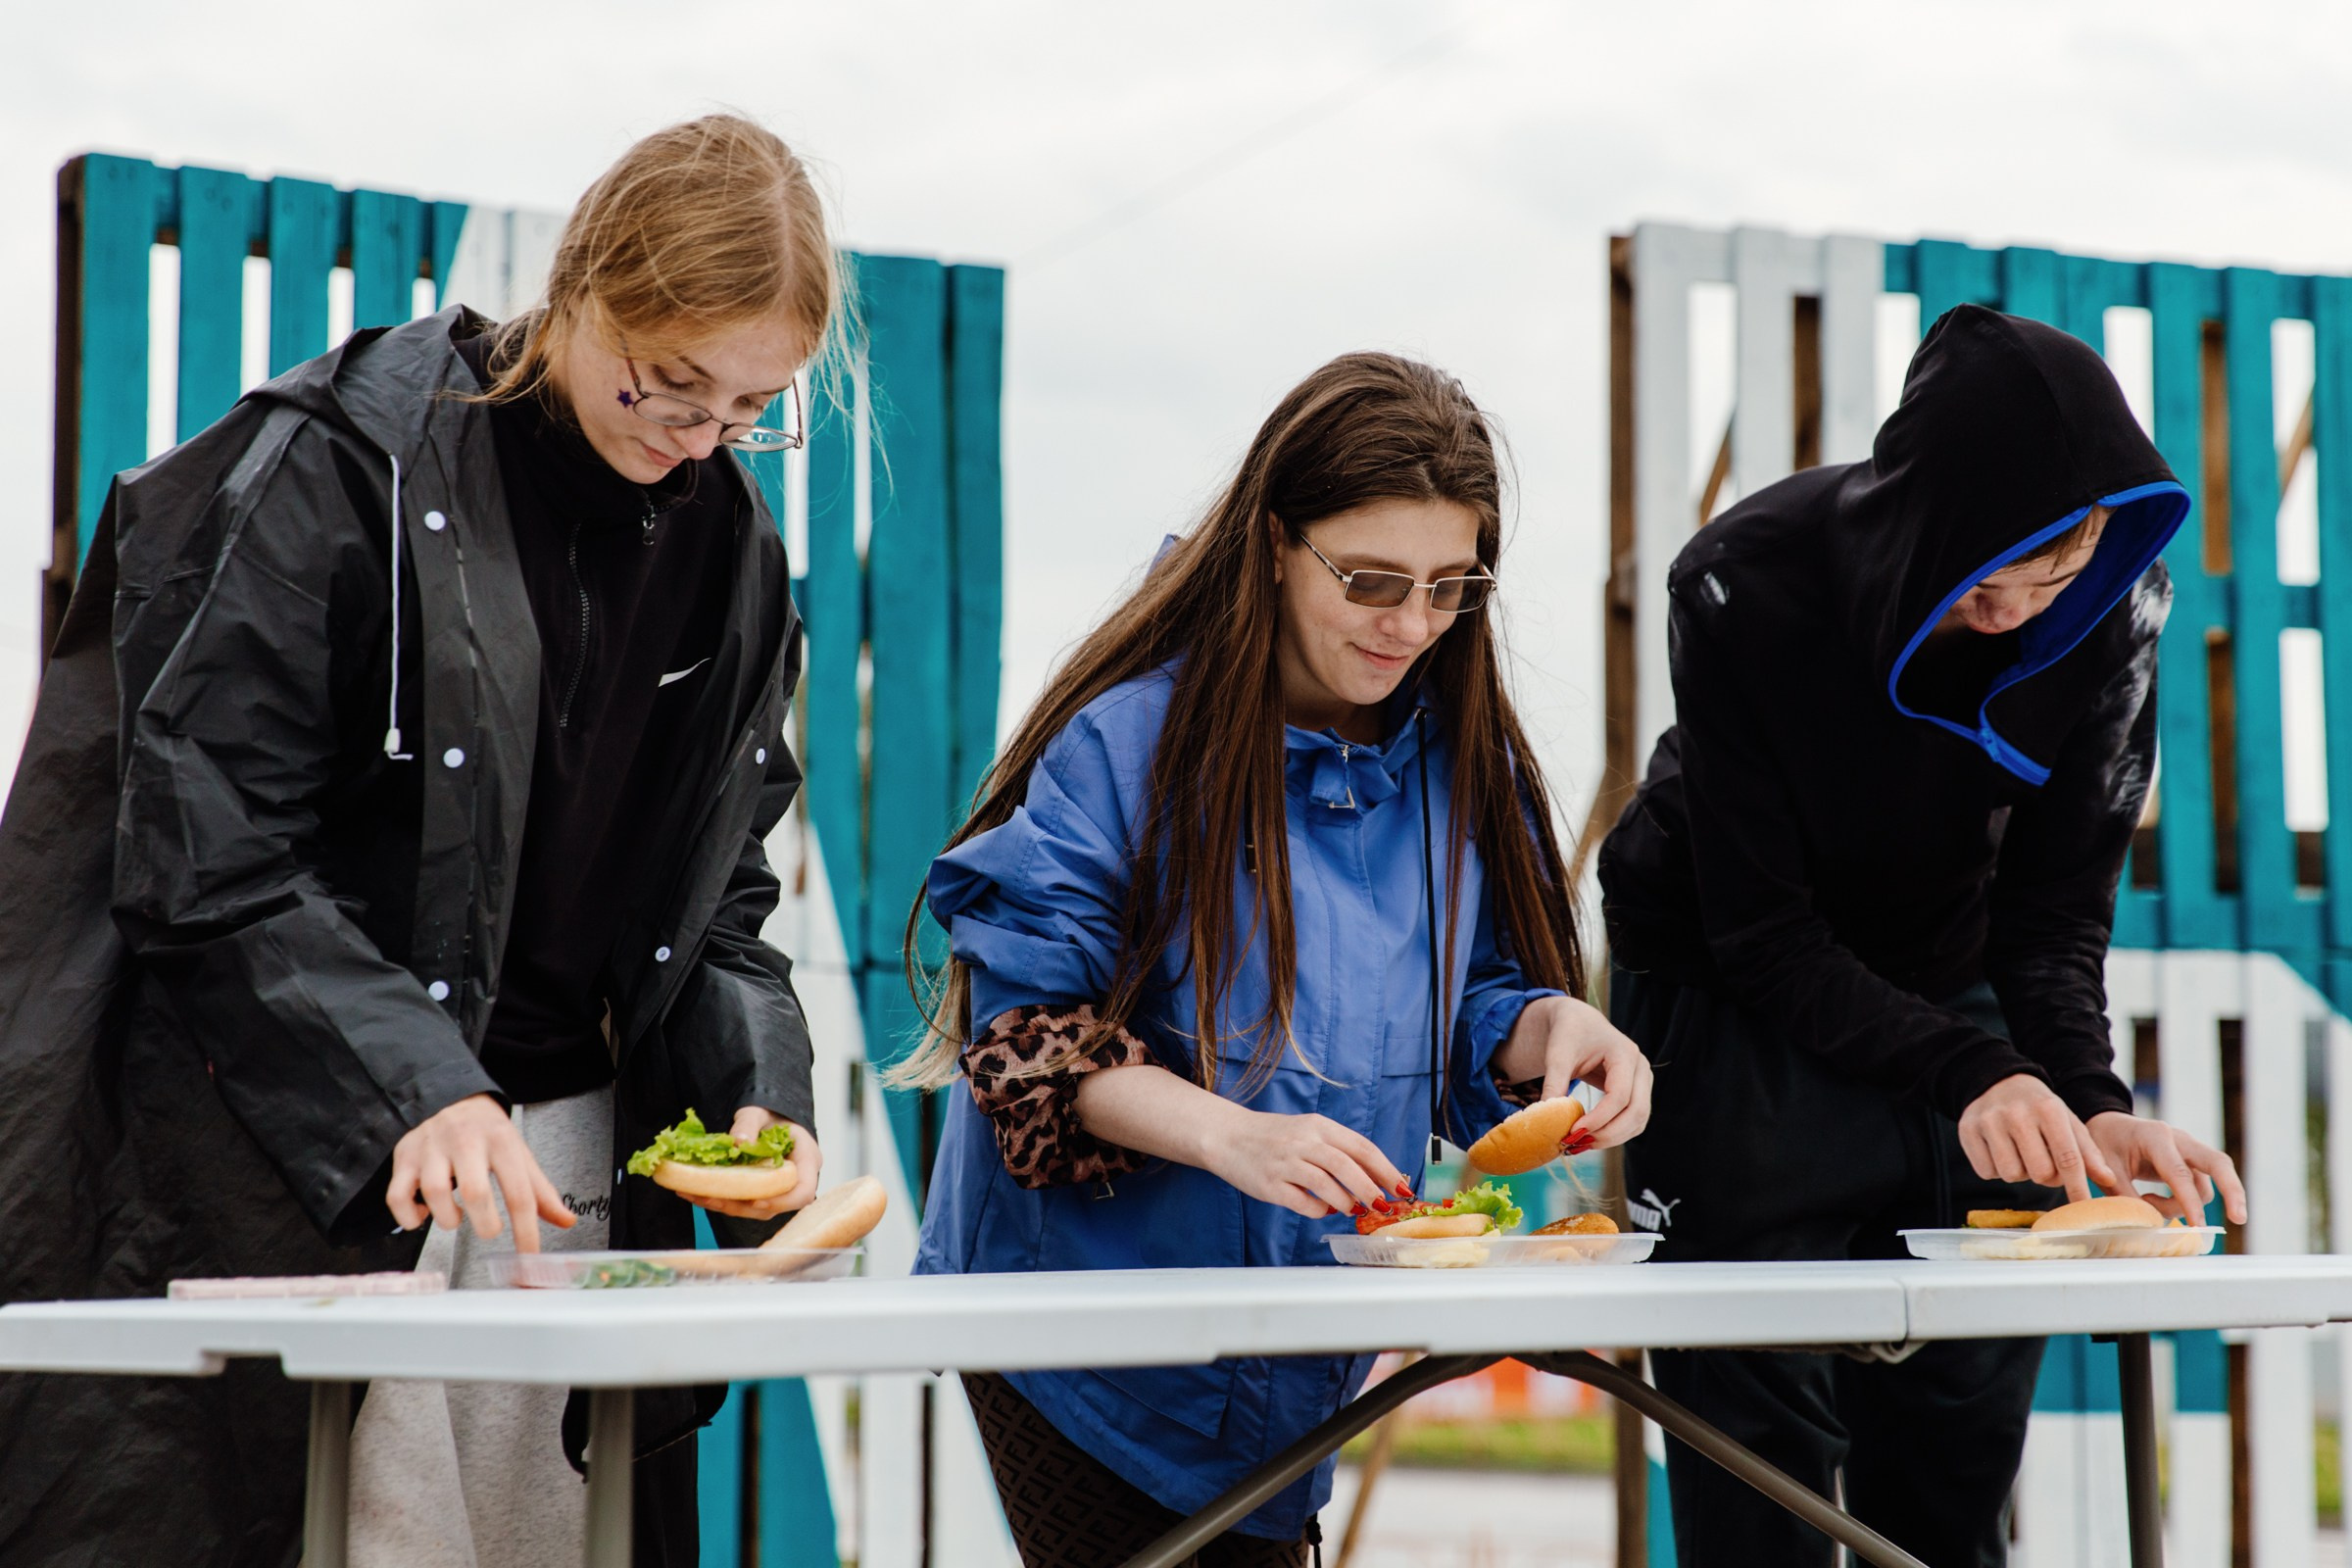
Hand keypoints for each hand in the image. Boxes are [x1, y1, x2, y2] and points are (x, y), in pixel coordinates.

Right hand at [386, 1093, 575, 1251]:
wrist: (453, 1098)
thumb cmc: (489, 1135)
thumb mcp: (519, 1155)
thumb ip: (541, 1192)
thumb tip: (567, 1221)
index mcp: (502, 1141)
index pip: (519, 1192)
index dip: (526, 1231)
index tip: (528, 1256)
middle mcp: (466, 1141)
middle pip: (476, 1192)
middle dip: (485, 1224)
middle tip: (489, 1229)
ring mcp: (431, 1148)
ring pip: (435, 1192)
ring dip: (448, 1219)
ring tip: (458, 1217)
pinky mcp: (404, 1157)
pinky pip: (397, 1196)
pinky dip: (409, 1217)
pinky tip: (425, 1214)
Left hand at [671, 1108, 821, 1220]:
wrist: (766, 1118)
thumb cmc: (769, 1113)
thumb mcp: (757, 1112)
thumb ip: (748, 1124)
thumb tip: (738, 1143)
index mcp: (806, 1158)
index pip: (804, 1190)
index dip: (782, 1201)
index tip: (756, 1200)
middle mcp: (796, 1179)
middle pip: (776, 1205)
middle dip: (742, 1206)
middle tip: (712, 1198)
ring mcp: (779, 1188)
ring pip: (757, 1209)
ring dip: (728, 1207)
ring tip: (699, 1196)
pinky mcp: (762, 1192)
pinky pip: (745, 1203)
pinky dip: (722, 1201)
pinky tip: (698, 1194)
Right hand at [1196, 1105, 1410, 1219]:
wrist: (1227, 1136)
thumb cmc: (1275, 1137)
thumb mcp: (1309, 1132)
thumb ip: (1338, 1150)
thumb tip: (1376, 1178)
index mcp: (1318, 1126)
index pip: (1360, 1147)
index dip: (1385, 1169)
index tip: (1402, 1188)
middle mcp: (1303, 1142)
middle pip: (1347, 1166)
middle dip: (1371, 1189)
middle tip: (1384, 1206)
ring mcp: (1285, 1163)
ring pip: (1327, 1186)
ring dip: (1347, 1202)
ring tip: (1352, 1208)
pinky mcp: (1270, 1185)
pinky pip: (1304, 1203)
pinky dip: (1320, 1210)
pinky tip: (1323, 1209)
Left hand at [1492, 995, 1652, 1150]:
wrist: (1579, 1022)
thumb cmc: (1569, 1032)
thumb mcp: (1558, 1053)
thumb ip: (1554, 1083)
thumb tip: (1545, 1117)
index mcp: (1625, 1053)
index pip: (1620, 1095)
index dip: (1599, 1118)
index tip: (1574, 1130)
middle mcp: (1641, 1068)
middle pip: (1637, 1111)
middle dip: (1608, 1133)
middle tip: (1578, 1143)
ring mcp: (1643, 1081)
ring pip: (1638, 1121)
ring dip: (1613, 1138)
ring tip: (1582, 1144)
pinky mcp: (1638, 1092)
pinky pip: (1634, 1121)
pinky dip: (1616, 1133)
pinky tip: (1591, 1137)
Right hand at [1958, 1074, 2122, 1204]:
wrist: (1997, 1082)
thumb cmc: (2039, 1109)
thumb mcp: (2067, 1122)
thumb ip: (2088, 1152)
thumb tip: (2109, 1180)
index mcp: (2048, 1109)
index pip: (2067, 1158)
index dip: (2077, 1187)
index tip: (2082, 1206)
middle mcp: (2017, 1113)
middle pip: (2040, 1172)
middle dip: (2046, 1176)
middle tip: (2043, 1162)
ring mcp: (1988, 1121)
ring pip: (2011, 1175)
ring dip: (2020, 1173)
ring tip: (2020, 1155)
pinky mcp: (1966, 1130)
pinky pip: (1986, 1172)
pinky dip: (1996, 1169)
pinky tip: (2000, 1152)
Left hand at [2086, 1111, 2247, 1224]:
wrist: (2108, 1124)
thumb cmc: (2105, 1142)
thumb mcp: (2105, 1168)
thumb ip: (2124, 1196)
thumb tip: (2146, 1225)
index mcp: (2155, 1136)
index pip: (2179, 1172)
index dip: (2189, 1201)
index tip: (2197, 1226)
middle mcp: (2179, 1139)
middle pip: (2219, 1164)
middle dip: (2233, 1192)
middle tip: (2239, 1219)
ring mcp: (2189, 1150)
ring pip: (2208, 1183)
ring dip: (2186, 1204)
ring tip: (2147, 1202)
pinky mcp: (2191, 1162)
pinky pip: (2199, 1187)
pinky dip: (2185, 1201)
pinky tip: (2154, 1201)